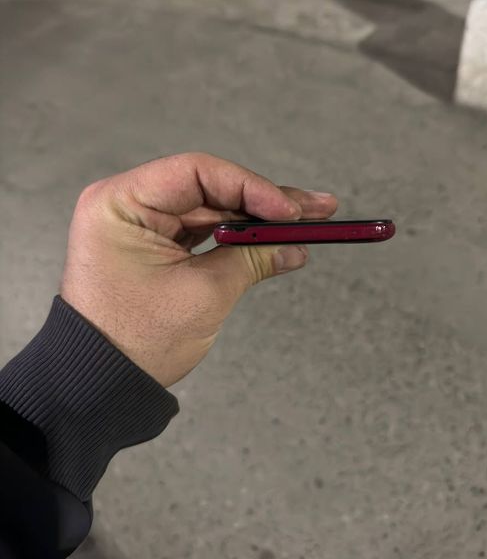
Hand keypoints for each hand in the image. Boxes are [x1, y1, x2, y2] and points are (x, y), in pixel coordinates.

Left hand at [60, 152, 337, 386]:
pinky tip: (276, 243)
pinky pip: (203, 233)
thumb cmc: (135, 341)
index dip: (251, 187)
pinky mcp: (154, 246)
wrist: (99, 384)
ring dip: (256, 220)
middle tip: (316, 208)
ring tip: (306, 224)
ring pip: (211, 211)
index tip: (289, 211)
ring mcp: (141, 225)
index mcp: (121, 202)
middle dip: (264, 203)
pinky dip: (238, 239)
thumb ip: (252, 259)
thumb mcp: (203, 294)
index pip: (198, 174)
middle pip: (209, 190)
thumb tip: (294, 247)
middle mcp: (128, 204)